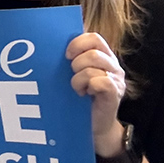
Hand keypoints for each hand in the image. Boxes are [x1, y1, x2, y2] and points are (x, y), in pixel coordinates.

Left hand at [66, 32, 126, 155]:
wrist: (93, 125)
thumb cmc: (78, 97)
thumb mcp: (71, 74)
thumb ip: (68, 59)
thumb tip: (47, 42)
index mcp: (102, 55)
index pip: (93, 38)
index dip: (77, 43)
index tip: (65, 55)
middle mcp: (112, 65)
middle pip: (93, 52)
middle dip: (75, 64)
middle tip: (72, 76)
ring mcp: (116, 79)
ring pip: (93, 68)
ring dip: (78, 79)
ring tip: (77, 88)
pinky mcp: (115, 94)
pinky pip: (102, 82)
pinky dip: (88, 87)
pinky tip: (85, 95)